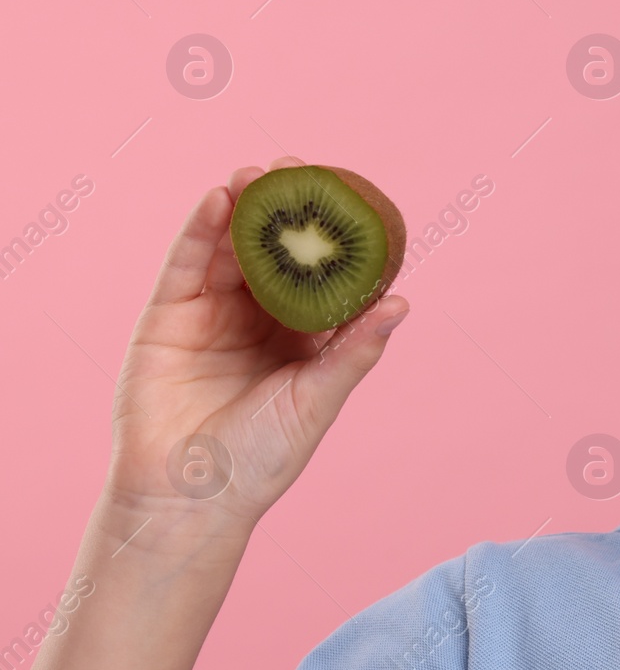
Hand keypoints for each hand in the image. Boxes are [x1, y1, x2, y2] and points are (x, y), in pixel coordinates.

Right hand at [106, 156, 408, 531]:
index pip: (319, 277)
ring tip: (259, 174)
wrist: (188, 499)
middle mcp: (258, 320)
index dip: (330, 238)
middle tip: (299, 170)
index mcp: (301, 338)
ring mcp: (211, 315)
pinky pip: (187, 265)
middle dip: (284, 212)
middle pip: (273, 253)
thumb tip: (402, 304)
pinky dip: (201, 230)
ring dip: (243, 210)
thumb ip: (353, 350)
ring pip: (230, 250)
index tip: (345, 198)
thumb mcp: (317, 399)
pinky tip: (218, 199)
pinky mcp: (167, 318)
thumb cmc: (262, 459)